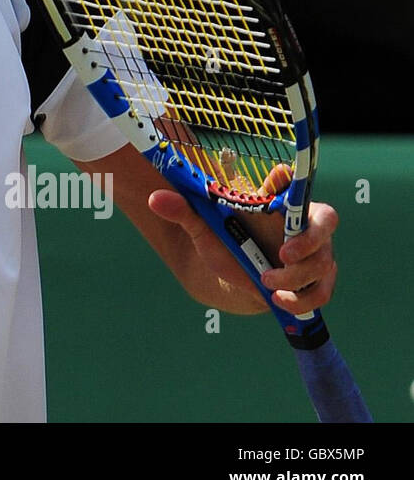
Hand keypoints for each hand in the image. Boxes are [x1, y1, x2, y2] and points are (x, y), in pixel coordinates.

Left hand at [147, 188, 338, 314]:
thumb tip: (154, 198)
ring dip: (297, 277)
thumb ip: (183, 212)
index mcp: (282, 204)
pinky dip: (302, 300)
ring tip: (266, 283)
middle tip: (282, 254)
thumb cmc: (225, 242)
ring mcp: (316, 254)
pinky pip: (321, 292)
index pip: (300, 186)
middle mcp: (307, 226)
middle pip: (325, 224)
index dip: (296, 183)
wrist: (235, 275)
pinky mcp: (316, 281)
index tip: (280, 179)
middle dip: (309, 241)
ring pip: (323, 263)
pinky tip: (278, 300)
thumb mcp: (204, 228)